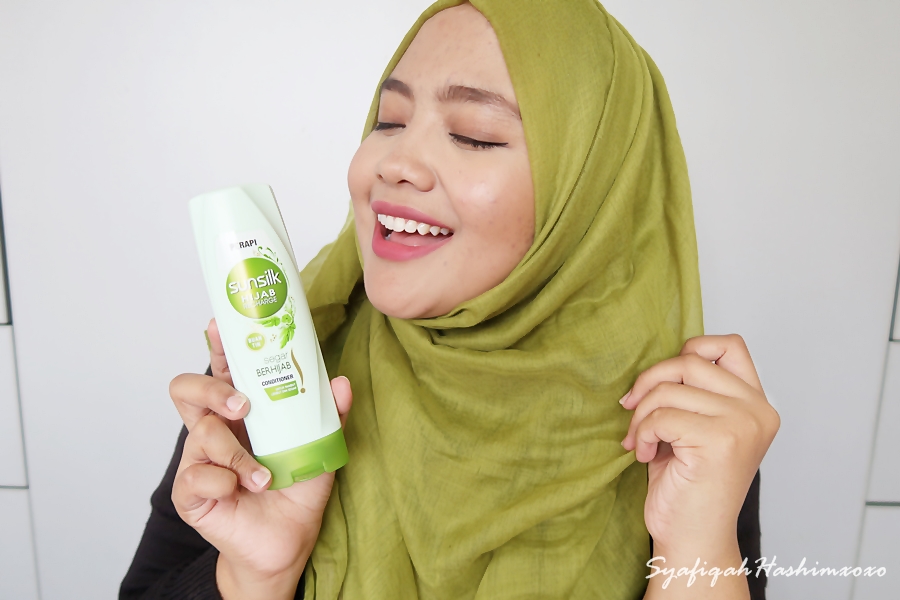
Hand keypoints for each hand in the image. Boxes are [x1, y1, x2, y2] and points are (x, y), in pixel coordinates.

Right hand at [169, 318, 351, 598]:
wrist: (288, 539)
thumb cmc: (296, 486)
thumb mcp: (319, 445)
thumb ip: (329, 413)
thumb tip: (341, 383)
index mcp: (239, 410)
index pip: (221, 369)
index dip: (217, 345)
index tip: (220, 326)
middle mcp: (214, 428)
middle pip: (187, 389)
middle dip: (211, 389)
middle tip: (242, 403)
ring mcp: (197, 459)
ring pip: (200, 433)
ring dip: (236, 453)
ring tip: (263, 474)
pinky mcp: (190, 492)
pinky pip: (197, 476)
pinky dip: (224, 481)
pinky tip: (241, 490)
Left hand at [620, 335, 778, 596]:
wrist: (692, 538)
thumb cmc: (688, 486)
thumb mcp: (695, 427)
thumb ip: (692, 392)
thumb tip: (657, 366)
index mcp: (757, 404)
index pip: (728, 346)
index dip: (690, 350)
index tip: (664, 382)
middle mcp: (757, 410)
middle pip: (689, 361)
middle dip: (650, 383)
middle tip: (633, 411)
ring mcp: (742, 424)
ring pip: (670, 389)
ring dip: (641, 415)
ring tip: (640, 441)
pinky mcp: (719, 441)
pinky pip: (661, 416)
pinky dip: (642, 434)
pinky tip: (645, 455)